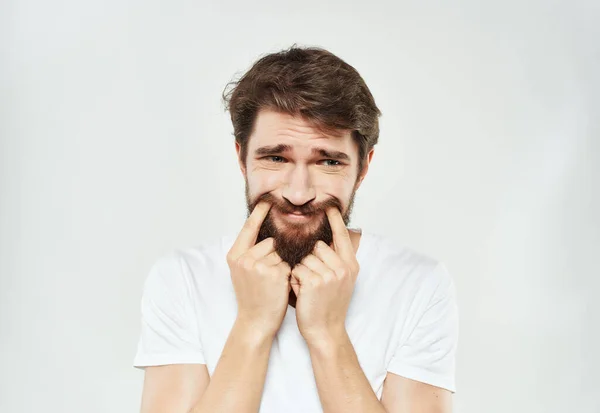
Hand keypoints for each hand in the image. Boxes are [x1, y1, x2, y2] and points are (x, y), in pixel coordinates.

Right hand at [227, 201, 291, 338]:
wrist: (256, 321)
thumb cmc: (253, 296)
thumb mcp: (243, 272)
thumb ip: (250, 252)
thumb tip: (267, 235)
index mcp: (235, 255)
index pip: (248, 227)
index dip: (259, 213)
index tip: (268, 199)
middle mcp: (244, 258)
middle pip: (269, 241)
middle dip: (274, 255)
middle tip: (266, 277)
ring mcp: (258, 266)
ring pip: (280, 253)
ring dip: (281, 265)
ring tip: (272, 283)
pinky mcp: (274, 274)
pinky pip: (288, 264)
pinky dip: (288, 274)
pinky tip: (279, 287)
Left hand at [290, 207, 359, 344]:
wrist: (325, 330)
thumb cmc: (328, 306)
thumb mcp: (340, 281)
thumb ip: (336, 261)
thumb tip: (323, 242)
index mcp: (351, 265)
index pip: (342, 236)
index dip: (335, 220)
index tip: (329, 206)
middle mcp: (343, 267)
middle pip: (317, 246)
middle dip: (309, 260)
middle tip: (313, 280)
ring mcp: (330, 274)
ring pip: (305, 258)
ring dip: (300, 272)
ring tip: (307, 289)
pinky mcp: (315, 282)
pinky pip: (297, 270)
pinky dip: (294, 281)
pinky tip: (302, 294)